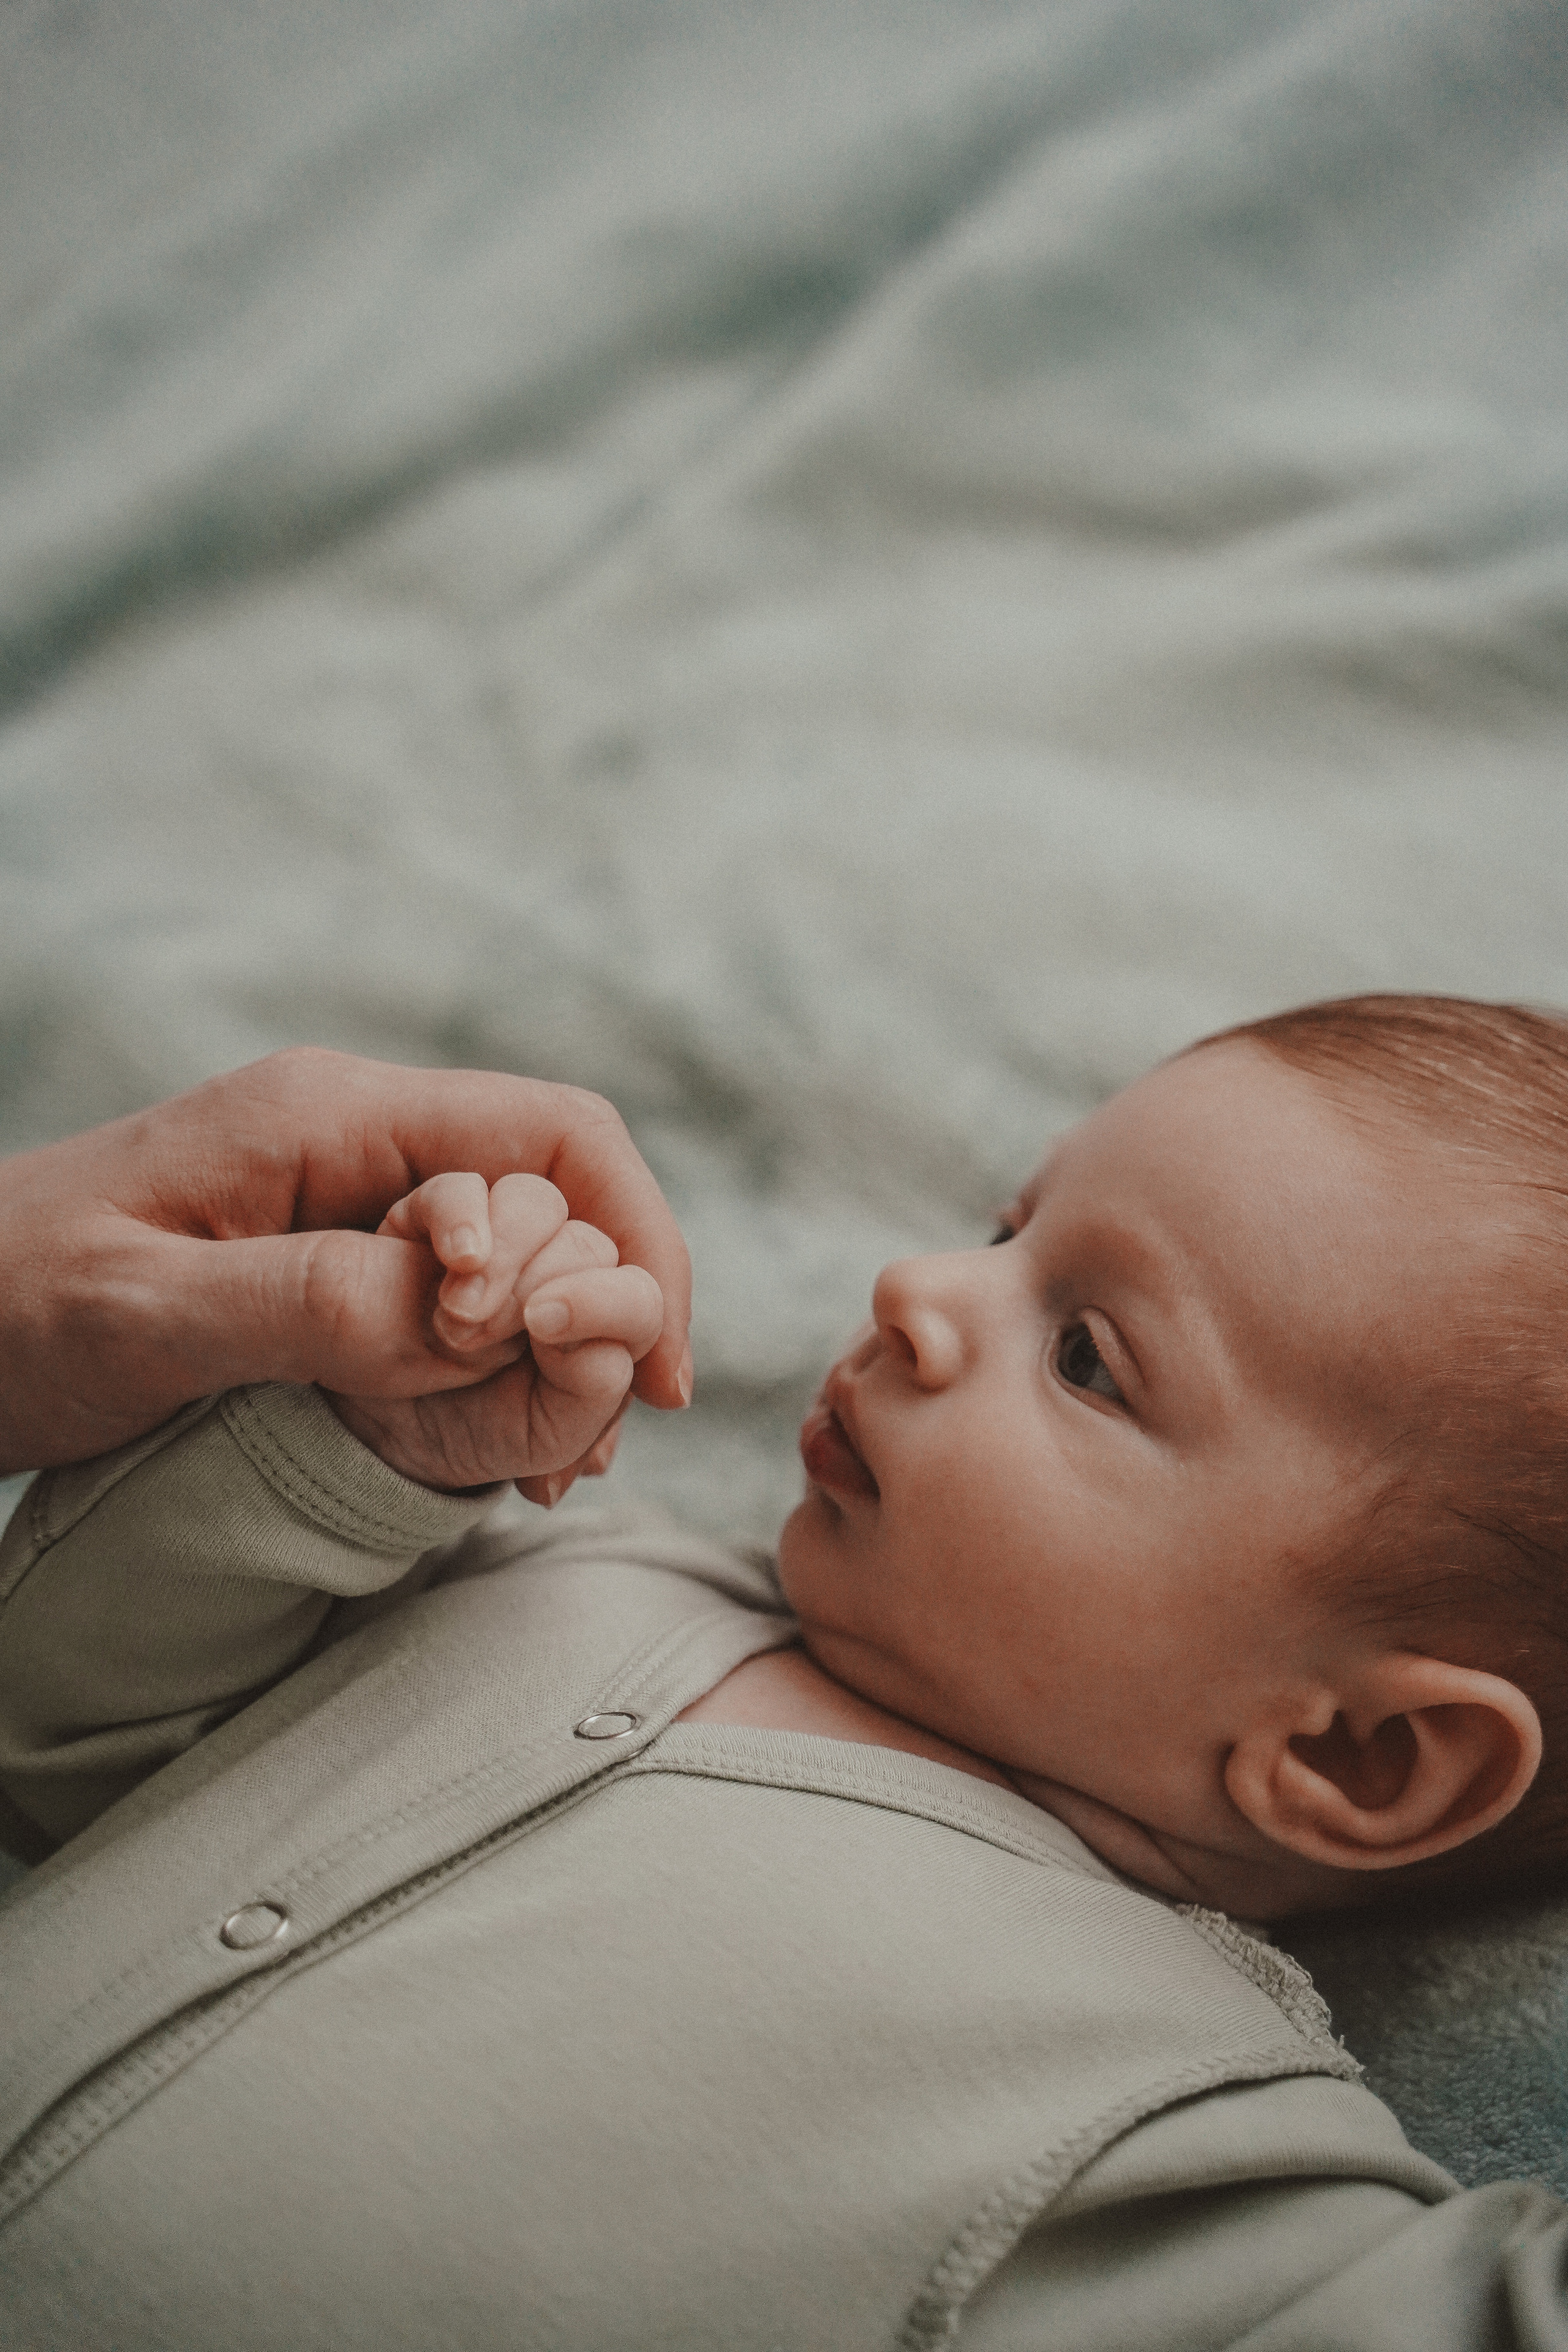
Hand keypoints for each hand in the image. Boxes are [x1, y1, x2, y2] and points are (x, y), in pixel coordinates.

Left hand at [0, 1050, 691, 1473]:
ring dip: (564, 1345)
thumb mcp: (145, 1313)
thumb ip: (313, 1305)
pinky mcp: (331, 1257)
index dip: (631, 1245)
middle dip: (609, 1304)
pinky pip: (460, 1294)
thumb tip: (474, 1319)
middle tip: (593, 1439)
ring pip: (525, 1246)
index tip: (636, 1378)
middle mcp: (358, 1138)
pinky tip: (500, 1444)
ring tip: (557, 1459)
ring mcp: (347, 1195)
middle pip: (562, 1188)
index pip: (557, 1136)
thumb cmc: (3, 1305)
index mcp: (332, 1115)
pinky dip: (505, 1366)